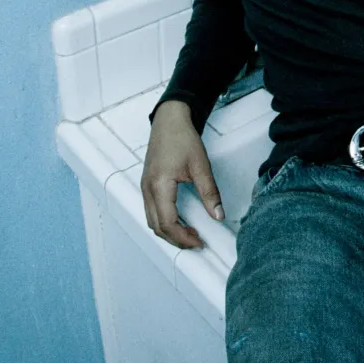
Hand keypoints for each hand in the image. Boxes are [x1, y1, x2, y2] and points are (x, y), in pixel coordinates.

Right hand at [141, 100, 224, 248]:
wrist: (169, 120)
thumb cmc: (182, 138)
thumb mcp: (201, 165)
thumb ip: (210, 193)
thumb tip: (218, 215)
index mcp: (159, 185)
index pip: (167, 222)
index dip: (183, 237)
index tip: (199, 242)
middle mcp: (147, 189)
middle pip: (157, 227)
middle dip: (176, 239)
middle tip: (196, 242)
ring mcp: (144, 187)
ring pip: (151, 221)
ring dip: (168, 232)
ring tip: (189, 234)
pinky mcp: (147, 185)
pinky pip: (151, 211)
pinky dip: (163, 222)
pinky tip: (178, 221)